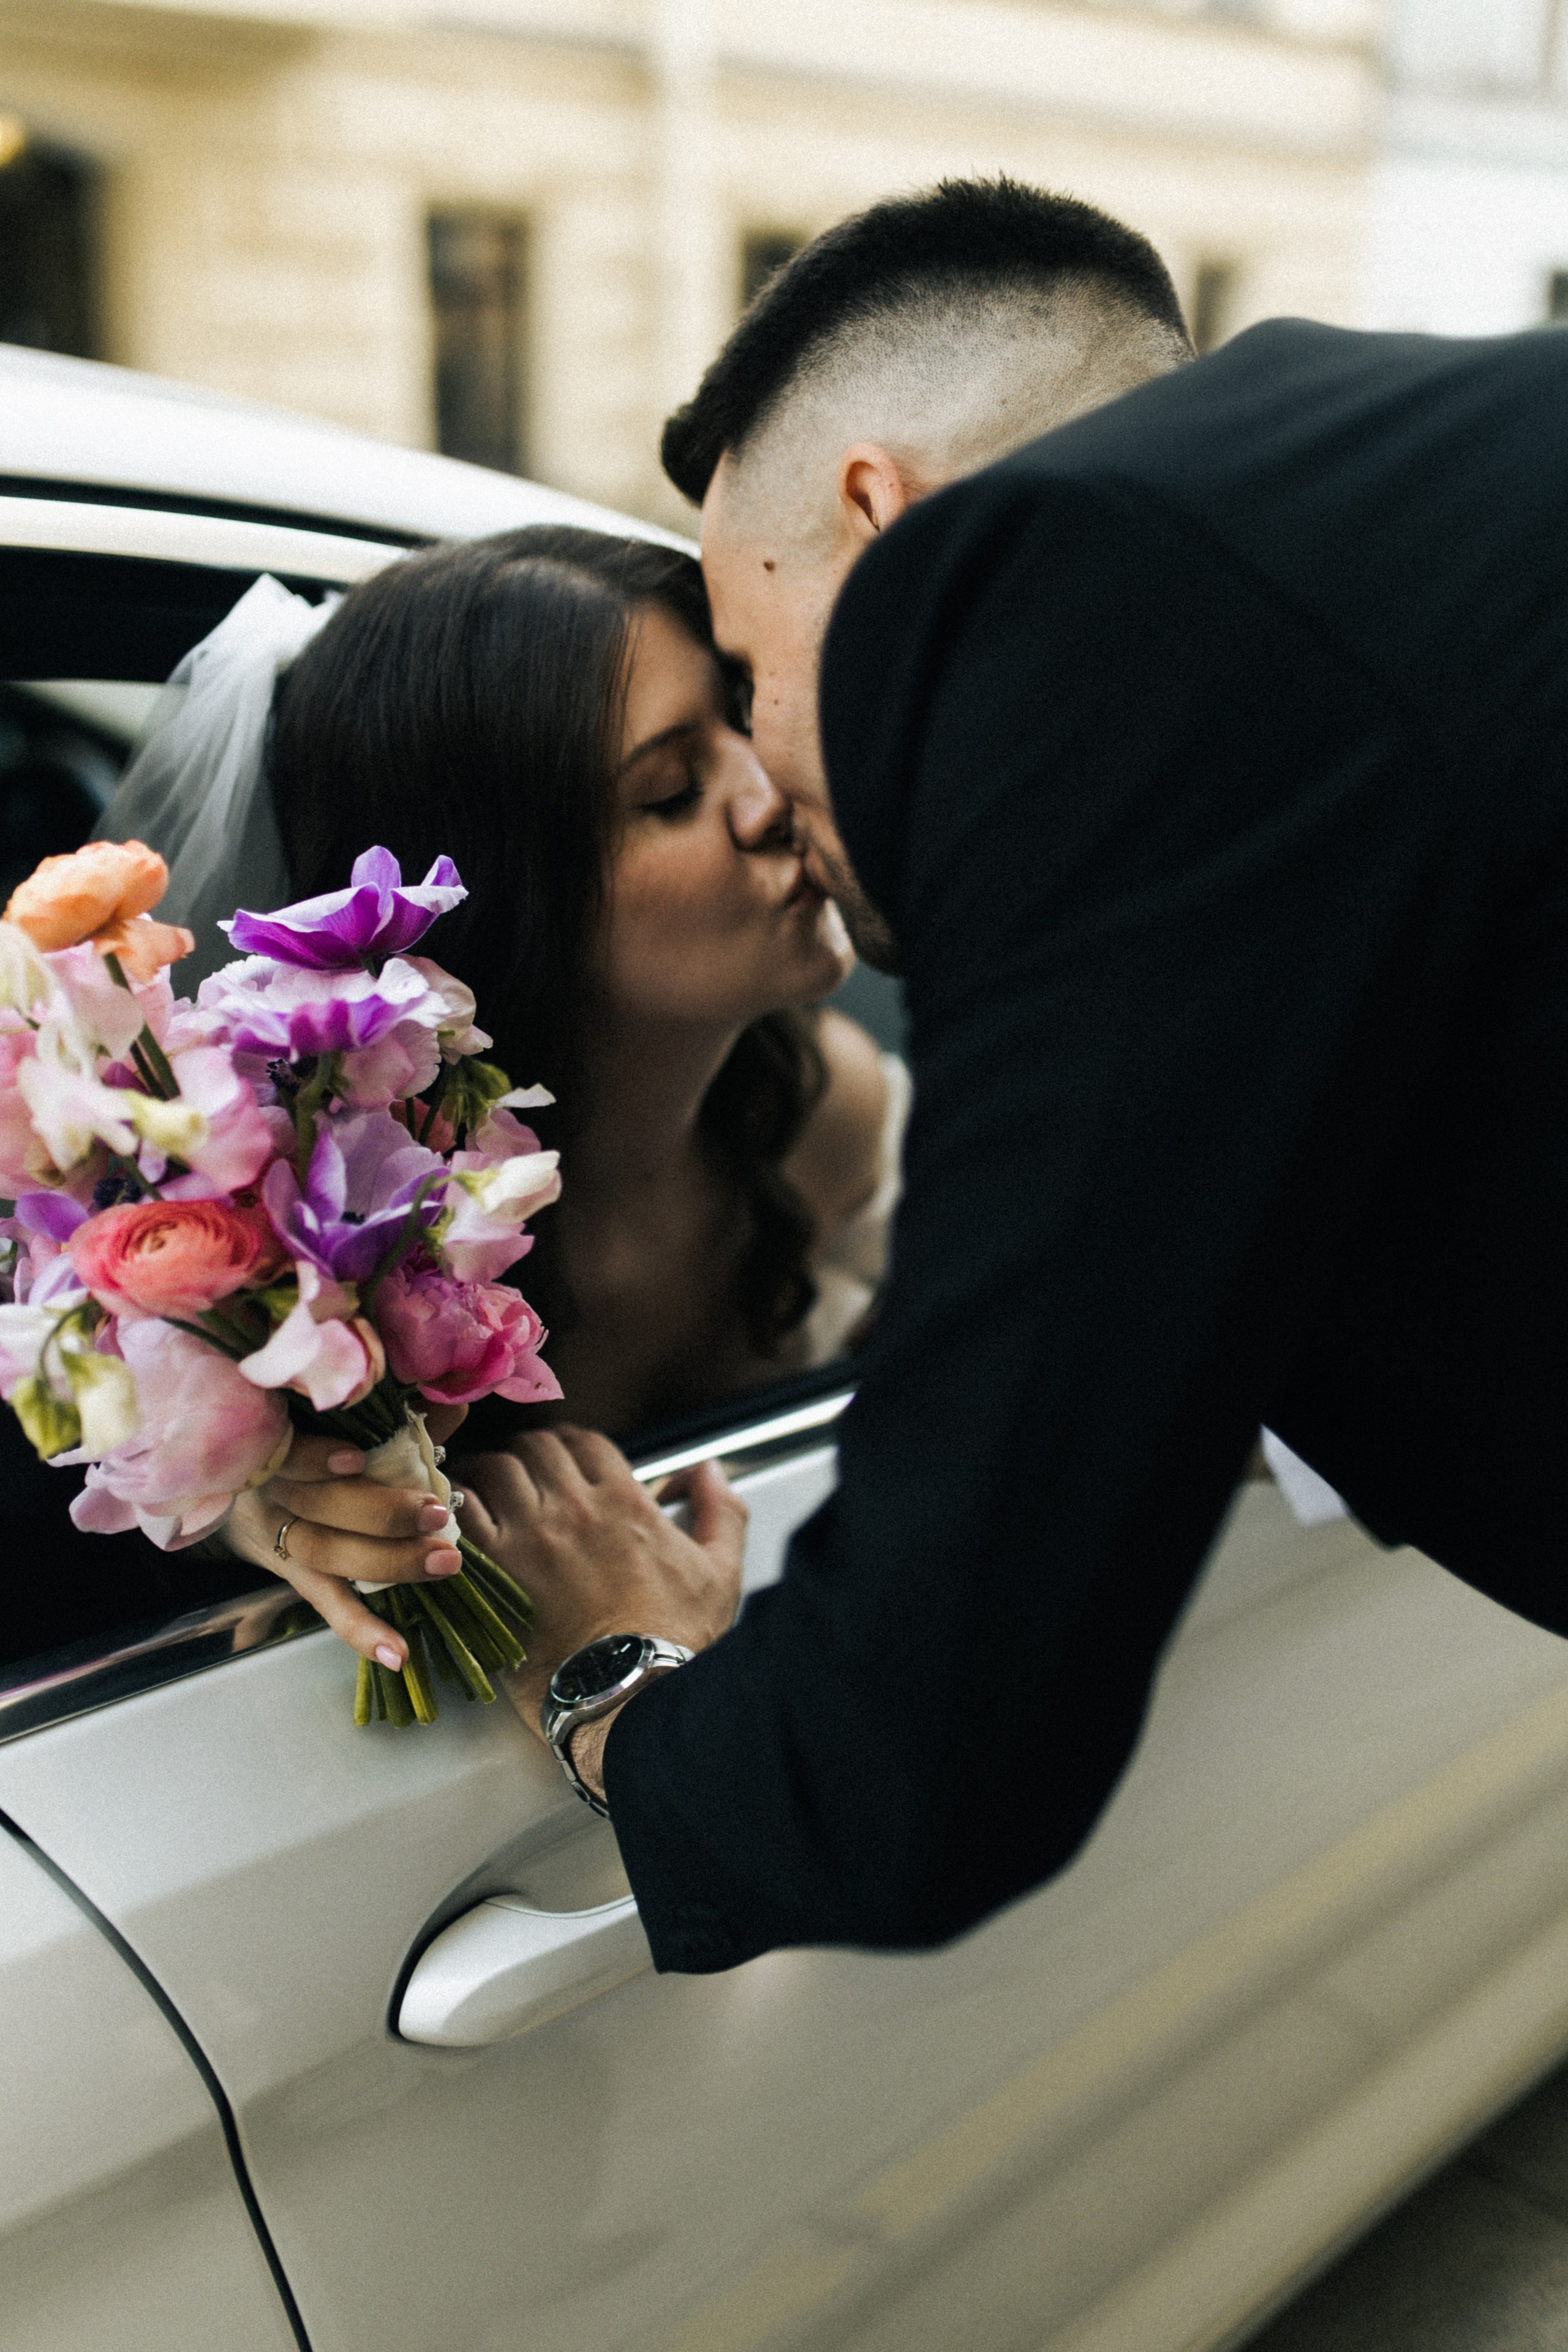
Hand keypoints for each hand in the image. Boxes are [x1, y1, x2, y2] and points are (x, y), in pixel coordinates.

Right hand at [223, 1404, 468, 1671]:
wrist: (228, 1480)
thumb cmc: (299, 1433)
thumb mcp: (330, 1416)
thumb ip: (392, 1409)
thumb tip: (453, 1399)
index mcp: (274, 1440)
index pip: (284, 1453)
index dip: (314, 1459)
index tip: (356, 1460)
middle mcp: (270, 1489)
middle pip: (316, 1508)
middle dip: (379, 1513)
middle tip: (437, 1513)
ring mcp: (278, 1534)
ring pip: (325, 1553)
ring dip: (388, 1560)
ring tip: (444, 1560)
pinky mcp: (292, 1572)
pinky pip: (324, 1603)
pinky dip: (361, 1629)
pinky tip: (397, 1653)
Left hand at [458, 1425, 745, 1749]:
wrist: (629, 1698)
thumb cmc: (675, 1644)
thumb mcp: (720, 1572)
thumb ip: (722, 1511)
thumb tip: (709, 1471)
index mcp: (625, 1502)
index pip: (584, 1442)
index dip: (571, 1446)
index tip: (564, 1463)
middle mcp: (574, 1510)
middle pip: (536, 1447)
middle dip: (529, 1454)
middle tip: (522, 1476)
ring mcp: (529, 1537)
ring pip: (494, 1469)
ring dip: (489, 1473)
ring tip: (483, 1489)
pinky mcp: (493, 1572)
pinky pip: (461, 1514)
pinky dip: (457, 1507)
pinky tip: (458, 1520)